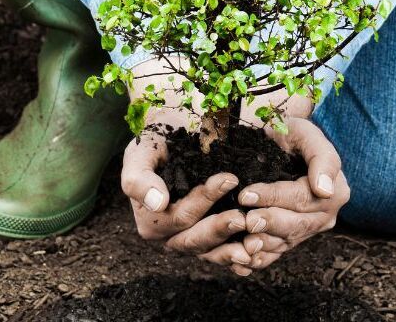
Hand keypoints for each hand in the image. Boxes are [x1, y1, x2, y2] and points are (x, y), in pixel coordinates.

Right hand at [121, 112, 255, 275]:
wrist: (174, 137)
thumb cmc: (156, 144)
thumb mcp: (140, 154)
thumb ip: (139, 179)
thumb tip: (157, 203)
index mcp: (151, 221)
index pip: (179, 216)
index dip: (203, 201)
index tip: (228, 179)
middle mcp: (170, 236)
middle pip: (195, 239)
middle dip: (219, 229)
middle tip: (242, 218)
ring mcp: (192, 238)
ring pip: (211, 252)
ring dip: (232, 251)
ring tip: (254, 243)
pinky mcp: (211, 239)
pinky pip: (223, 254)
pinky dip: (238, 257)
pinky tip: (257, 255)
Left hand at [237, 117, 349, 269]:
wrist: (279, 144)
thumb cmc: (292, 135)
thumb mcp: (307, 134)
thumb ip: (322, 158)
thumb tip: (325, 189)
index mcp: (335, 192)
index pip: (302, 198)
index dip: (274, 197)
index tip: (247, 194)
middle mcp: (324, 215)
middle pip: (296, 225)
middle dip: (269, 223)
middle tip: (245, 221)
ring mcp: (307, 230)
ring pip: (285, 242)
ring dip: (264, 245)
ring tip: (243, 243)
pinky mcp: (290, 239)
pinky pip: (276, 253)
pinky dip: (260, 259)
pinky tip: (242, 261)